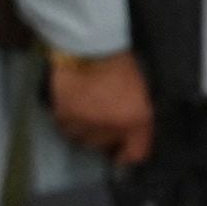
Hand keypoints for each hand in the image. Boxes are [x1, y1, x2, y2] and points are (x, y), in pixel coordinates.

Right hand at [43, 46, 153, 164]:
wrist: (91, 48)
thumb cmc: (122, 68)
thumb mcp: (141, 95)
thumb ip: (137, 119)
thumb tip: (128, 137)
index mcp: (137, 121)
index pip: (135, 154)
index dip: (127, 157)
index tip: (120, 156)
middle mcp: (112, 128)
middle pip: (104, 145)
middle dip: (103, 137)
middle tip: (100, 122)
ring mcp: (87, 123)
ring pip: (82, 138)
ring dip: (84, 129)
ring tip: (85, 113)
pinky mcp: (65, 115)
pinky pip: (66, 126)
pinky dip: (68, 120)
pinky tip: (72, 106)